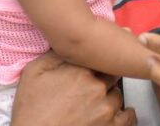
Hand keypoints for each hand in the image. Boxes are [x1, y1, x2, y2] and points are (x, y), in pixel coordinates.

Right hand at [11, 51, 135, 125]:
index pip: (102, 56)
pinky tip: (118, 113)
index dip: (100, 57)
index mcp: (81, 71)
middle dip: (104, 76)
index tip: (99, 58)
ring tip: (97, 100)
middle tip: (94, 81)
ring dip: (111, 95)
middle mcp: (97, 88)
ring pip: (119, 95)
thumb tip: (69, 42)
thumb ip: (55, 54)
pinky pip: (128, 118)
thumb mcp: (35, 72)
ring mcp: (106, 109)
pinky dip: (126, 114)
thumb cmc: (32, 109)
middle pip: (112, 74)